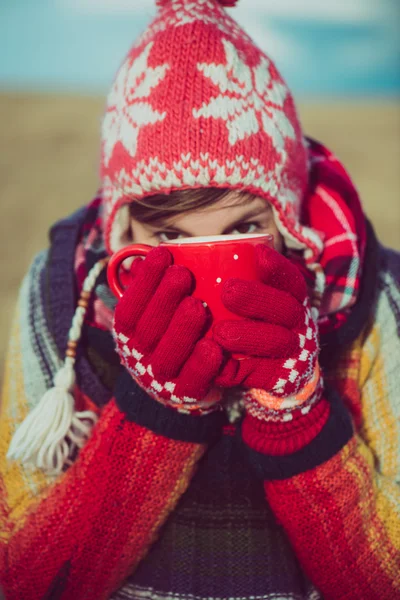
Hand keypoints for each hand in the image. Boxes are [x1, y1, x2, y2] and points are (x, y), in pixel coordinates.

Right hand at [113, 247, 223, 415]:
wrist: (178, 389)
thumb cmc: (171, 336)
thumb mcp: (157, 312)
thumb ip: (153, 287)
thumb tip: (145, 253)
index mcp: (129, 336)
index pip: (129, 309)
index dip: (143, 282)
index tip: (162, 254)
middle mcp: (140, 358)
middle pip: (147, 331)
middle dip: (163, 300)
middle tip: (183, 275)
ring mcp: (163, 380)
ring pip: (166, 358)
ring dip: (181, 330)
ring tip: (198, 305)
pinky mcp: (186, 396)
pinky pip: (192, 384)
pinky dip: (201, 367)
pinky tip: (214, 347)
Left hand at [213, 245, 322, 421]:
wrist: (286, 376)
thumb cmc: (260, 326)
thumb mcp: (258, 302)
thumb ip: (239, 283)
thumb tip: (191, 253)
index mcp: (292, 301)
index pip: (291, 281)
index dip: (278, 268)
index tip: (258, 254)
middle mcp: (298, 324)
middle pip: (286, 309)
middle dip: (258, 298)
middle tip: (228, 290)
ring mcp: (292, 353)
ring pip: (276, 343)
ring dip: (249, 336)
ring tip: (220, 333)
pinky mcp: (280, 379)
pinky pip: (259, 375)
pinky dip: (237, 370)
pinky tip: (217, 364)